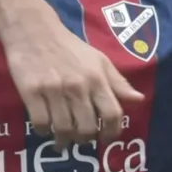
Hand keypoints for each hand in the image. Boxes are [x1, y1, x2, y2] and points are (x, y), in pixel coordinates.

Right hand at [0, 0, 143, 148]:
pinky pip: (40, 122)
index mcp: (97, 78)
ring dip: (64, 141)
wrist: (34, 30)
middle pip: (87, 128)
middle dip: (85, 140)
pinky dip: (43, 131)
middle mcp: (78, 86)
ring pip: (63, 129)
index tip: (106, 140)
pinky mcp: (31, 91)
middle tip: (81, 140)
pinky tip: (45, 128)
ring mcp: (54, 89)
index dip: (112, 133)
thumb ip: (118, 83)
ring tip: (63, 141)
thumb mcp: (99, 60)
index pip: (112, 114)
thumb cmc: (69, 47)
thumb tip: (139, 100)